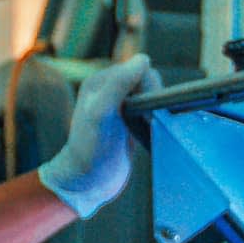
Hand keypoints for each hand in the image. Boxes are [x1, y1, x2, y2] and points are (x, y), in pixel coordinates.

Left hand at [38, 54, 161, 218]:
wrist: (87, 182)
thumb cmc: (91, 149)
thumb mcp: (102, 114)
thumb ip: (118, 84)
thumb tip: (143, 59)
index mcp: (101, 82)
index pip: (138, 69)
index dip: (147, 86)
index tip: (143, 109)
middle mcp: (110, 91)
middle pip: (148, 81)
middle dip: (153, 98)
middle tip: (144, 120)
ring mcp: (120, 107)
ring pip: (152, 97)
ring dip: (156, 109)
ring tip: (146, 127)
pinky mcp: (130, 123)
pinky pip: (152, 111)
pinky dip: (156, 119)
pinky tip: (149, 132)